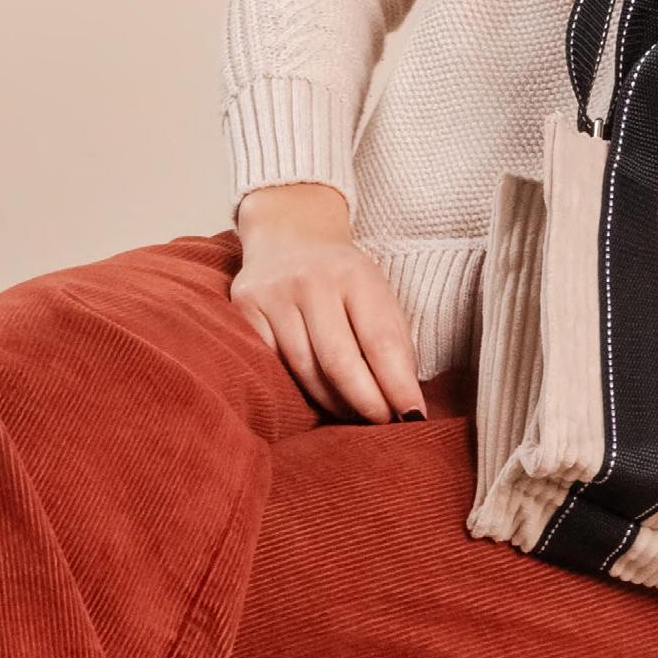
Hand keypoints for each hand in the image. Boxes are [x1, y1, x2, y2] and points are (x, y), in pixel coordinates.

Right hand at [230, 183, 426, 422]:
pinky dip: (297, 387)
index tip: (413, 416)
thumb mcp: (376, 293)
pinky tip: (315, 395)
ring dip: (333, 402)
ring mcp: (274, 294)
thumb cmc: (342, 277)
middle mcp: (312, 281)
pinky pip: (273, 364)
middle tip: (381, 424)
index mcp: (355, 274)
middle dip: (366, 402)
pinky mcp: (244, 309)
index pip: (380, 340)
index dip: (397, 385)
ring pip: (304, 370)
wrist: (288, 234)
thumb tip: (406, 401)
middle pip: (339, 360)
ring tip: (352, 413)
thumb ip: (393, 340)